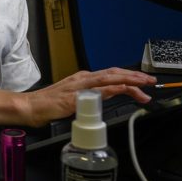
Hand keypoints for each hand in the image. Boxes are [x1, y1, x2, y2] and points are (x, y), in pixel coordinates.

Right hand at [23, 67, 155, 127]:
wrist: (30, 107)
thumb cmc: (48, 105)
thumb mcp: (72, 100)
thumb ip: (86, 99)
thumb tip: (99, 104)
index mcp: (83, 79)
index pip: (110, 75)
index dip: (128, 76)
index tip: (142, 81)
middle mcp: (83, 79)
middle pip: (114, 73)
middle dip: (134, 76)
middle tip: (151, 80)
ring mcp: (80, 86)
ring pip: (110, 78)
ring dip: (130, 80)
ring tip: (145, 84)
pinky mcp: (77, 96)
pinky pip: (99, 91)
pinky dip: (115, 88)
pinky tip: (125, 89)